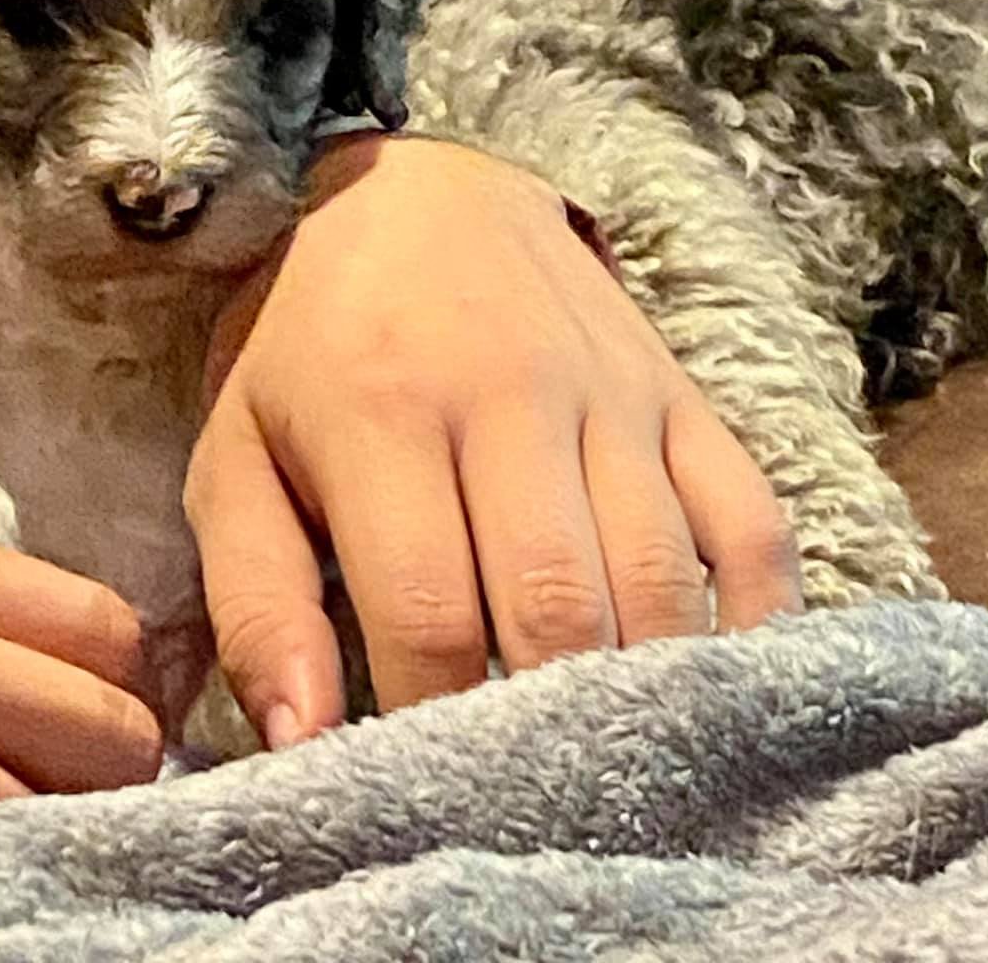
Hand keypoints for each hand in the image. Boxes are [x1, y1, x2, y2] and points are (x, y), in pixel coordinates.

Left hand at [184, 134, 801, 746]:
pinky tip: (710, 686)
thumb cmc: (309, 345)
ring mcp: (611, 389)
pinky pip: (749, 518)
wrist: (416, 188)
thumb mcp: (237, 453)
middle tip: (524, 800)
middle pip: (557, 605)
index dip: (427, 726)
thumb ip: (254, 600)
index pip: (426, 613)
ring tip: (609, 765)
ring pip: (659, 576)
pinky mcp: (679, 389)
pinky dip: (750, 618)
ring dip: (642, 693)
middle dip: (543, 729)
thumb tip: (301, 744)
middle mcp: (510, 394)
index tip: (419, 790)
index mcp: (383, 412)